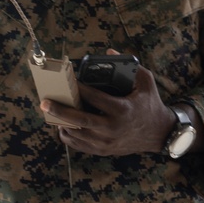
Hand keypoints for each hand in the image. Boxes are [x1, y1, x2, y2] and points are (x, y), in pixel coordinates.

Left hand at [42, 63, 177, 155]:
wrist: (158, 134)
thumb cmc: (150, 104)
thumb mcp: (146, 83)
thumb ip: (131, 67)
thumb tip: (109, 52)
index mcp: (122, 109)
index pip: (95, 98)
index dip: (79, 88)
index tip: (67, 80)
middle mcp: (112, 128)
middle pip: (80, 120)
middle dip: (60, 110)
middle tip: (44, 102)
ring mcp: (106, 142)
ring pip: (76, 134)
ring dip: (61, 122)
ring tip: (51, 111)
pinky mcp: (103, 150)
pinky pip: (79, 145)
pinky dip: (68, 136)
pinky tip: (62, 126)